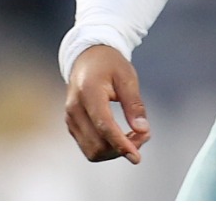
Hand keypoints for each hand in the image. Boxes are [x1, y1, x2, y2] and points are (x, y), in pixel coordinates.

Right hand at [64, 45, 150, 164]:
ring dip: (115, 151)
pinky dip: (106, 148)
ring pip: (92, 151)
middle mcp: (74, 107)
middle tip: (144, 134)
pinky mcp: (71, 124)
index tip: (137, 157)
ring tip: (134, 136)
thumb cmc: (109, 64)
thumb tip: (142, 130)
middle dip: (122, 148)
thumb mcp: (127, 77)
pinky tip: (121, 137)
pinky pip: (88, 147)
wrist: (86, 57)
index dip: (121, 144)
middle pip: (97, 144)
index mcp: (88, 91)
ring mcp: (70, 117)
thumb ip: (134, 104)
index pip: (104, 125)